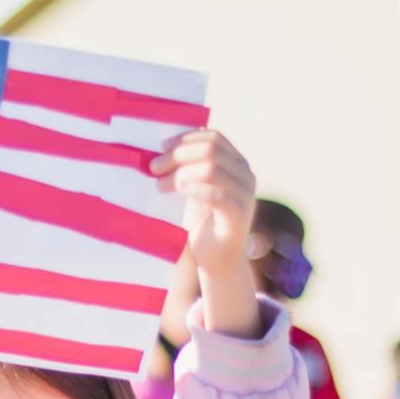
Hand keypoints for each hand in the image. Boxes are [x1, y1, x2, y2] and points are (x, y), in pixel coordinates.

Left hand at [150, 131, 258, 337]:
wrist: (217, 261)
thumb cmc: (201, 224)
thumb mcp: (194, 189)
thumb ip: (189, 168)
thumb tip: (163, 148)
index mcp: (237, 164)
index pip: (214, 137)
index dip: (186, 138)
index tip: (161, 147)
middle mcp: (245, 175)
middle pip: (211, 149)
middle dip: (178, 155)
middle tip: (153, 167)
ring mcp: (245, 195)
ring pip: (212, 168)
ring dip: (180, 173)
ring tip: (159, 186)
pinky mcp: (238, 215)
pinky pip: (217, 195)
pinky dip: (194, 189)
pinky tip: (177, 189)